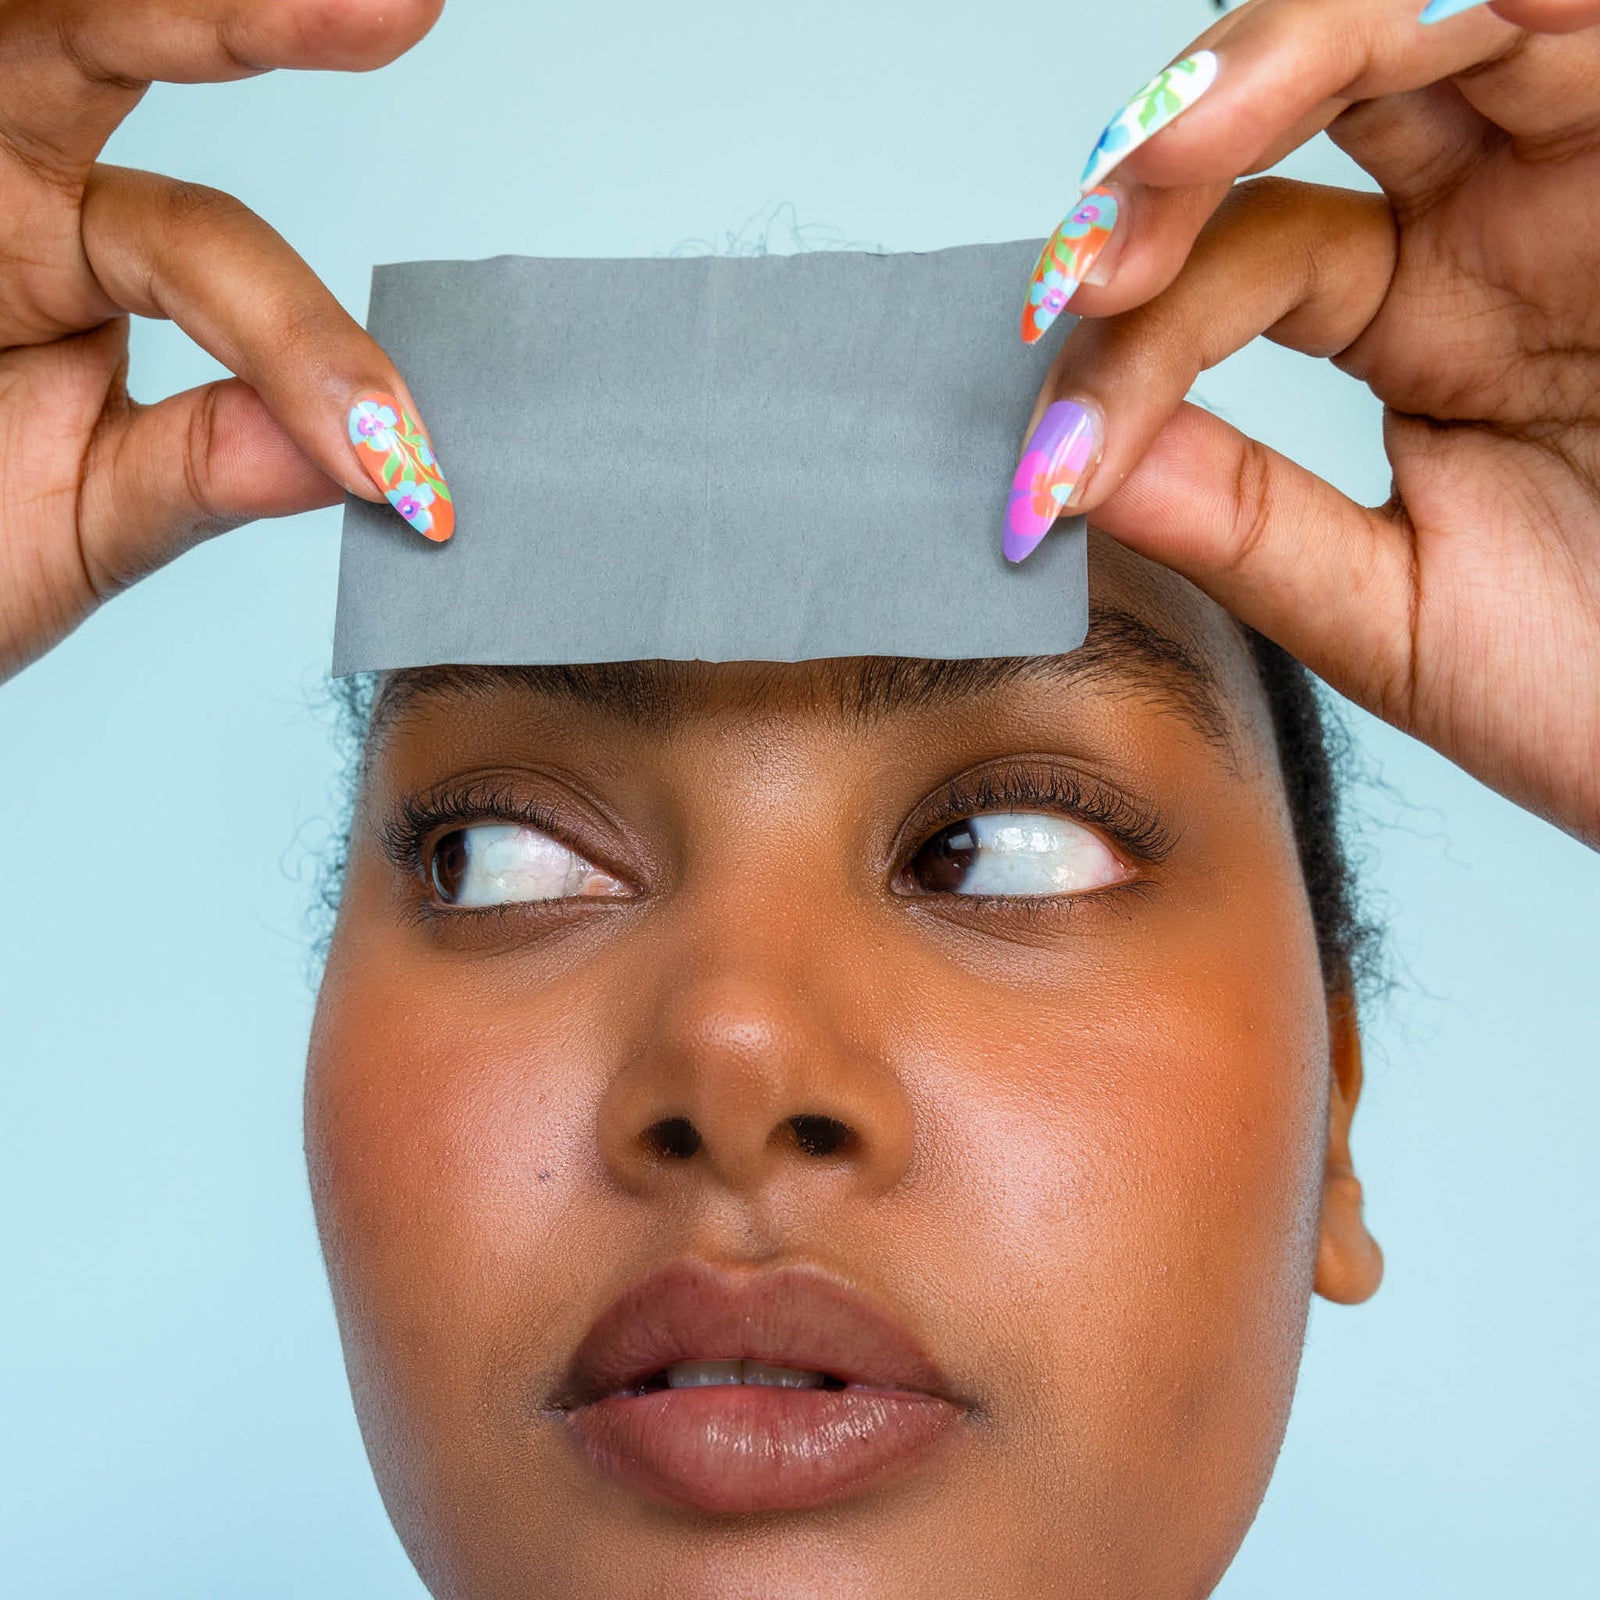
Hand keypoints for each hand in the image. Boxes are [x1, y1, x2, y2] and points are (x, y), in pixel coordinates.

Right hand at [0, 0, 449, 683]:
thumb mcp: (85, 522)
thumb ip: (205, 471)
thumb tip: (360, 453)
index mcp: (69, 253)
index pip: (208, 249)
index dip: (304, 349)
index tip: (398, 459)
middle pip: (107, 42)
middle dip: (243, 19)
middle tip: (402, 5)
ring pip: (32, 26)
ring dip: (148, 6)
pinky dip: (31, 22)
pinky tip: (46, 14)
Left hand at [1016, 0, 1599, 846]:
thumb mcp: (1397, 616)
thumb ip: (1244, 531)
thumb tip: (1066, 472)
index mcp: (1419, 318)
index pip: (1235, 268)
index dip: (1131, 350)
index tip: (1051, 469)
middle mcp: (1496, 217)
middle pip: (1317, 96)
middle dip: (1184, 151)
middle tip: (1090, 264)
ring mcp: (1588, 170)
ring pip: (1442, 21)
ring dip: (1301, 52)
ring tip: (1174, 140)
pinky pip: (1587, 15)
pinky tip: (1434, 15)